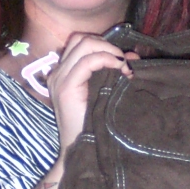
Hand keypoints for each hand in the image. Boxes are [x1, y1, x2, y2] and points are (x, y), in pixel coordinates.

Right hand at [47, 32, 134, 151]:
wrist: (81, 149)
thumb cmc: (94, 124)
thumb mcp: (104, 93)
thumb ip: (114, 73)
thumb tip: (132, 57)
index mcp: (63, 73)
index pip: (80, 43)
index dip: (105, 45)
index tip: (125, 60)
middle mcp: (57, 72)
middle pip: (81, 39)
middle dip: (107, 45)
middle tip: (125, 62)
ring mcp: (59, 78)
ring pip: (84, 44)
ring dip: (109, 50)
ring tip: (123, 66)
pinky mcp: (65, 87)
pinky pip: (88, 61)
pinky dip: (107, 59)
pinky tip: (119, 69)